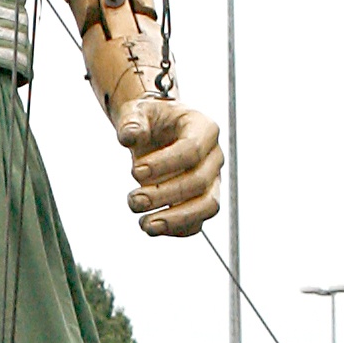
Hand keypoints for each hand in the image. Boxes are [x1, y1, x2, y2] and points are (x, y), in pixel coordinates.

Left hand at [114, 97, 221, 236]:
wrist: (156, 131)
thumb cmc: (150, 120)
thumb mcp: (138, 113)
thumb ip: (132, 123)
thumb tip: (129, 137)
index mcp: (204, 128)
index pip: (192, 150)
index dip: (164, 164)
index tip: (135, 171)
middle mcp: (214, 156)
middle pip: (198, 182)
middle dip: (164, 195)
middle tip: (133, 200)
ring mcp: (212, 181)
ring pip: (207, 207)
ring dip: (176, 220)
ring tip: (145, 225)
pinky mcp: (202, 201)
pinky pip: (197, 223)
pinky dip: (176, 229)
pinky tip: (151, 227)